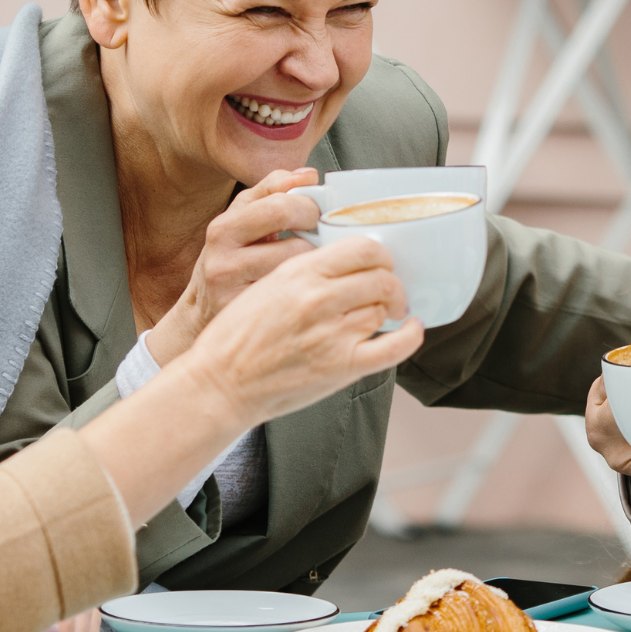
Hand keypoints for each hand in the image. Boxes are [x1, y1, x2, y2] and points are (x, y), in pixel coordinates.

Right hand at [141, 169, 322, 366]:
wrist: (200, 313)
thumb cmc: (229, 261)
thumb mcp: (241, 220)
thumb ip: (272, 191)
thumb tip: (308, 175)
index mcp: (224, 228)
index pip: (280, 205)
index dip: (310, 206)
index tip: (318, 212)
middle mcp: (223, 260)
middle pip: (294, 243)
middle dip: (317, 235)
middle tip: (322, 239)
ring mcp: (233, 291)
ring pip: (297, 270)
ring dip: (315, 265)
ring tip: (313, 263)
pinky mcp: (246, 316)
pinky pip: (293, 297)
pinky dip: (307, 289)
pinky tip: (303, 287)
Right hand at [176, 236, 423, 427]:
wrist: (219, 383)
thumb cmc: (237, 336)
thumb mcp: (267, 284)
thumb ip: (306, 269)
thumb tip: (346, 261)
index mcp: (298, 272)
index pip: (362, 248)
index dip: (378, 254)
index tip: (378, 263)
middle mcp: (318, 299)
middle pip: (381, 277)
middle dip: (390, 281)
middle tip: (387, 288)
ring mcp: (332, 334)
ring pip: (384, 308)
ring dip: (391, 308)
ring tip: (387, 312)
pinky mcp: (341, 367)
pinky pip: (394, 347)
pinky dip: (410, 336)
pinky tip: (411, 329)